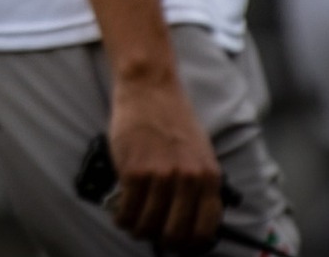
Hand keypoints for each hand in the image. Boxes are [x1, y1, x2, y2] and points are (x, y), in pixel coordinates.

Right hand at [106, 69, 222, 251]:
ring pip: (148, 224)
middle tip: (153, 234)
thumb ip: (198, 184)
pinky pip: (127, 209)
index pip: (205, 230)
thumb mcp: (200, 152)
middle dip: (162, 240)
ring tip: (132, 224)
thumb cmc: (173, 117)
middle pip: (175, 233)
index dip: (189, 244)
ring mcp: (160, 176)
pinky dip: (122, 217)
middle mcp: (187, 180)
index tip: (179, 244)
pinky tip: (120, 214)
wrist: (150, 87)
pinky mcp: (134, 170)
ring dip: (138, 229)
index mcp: (208, 177)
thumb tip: (190, 219)